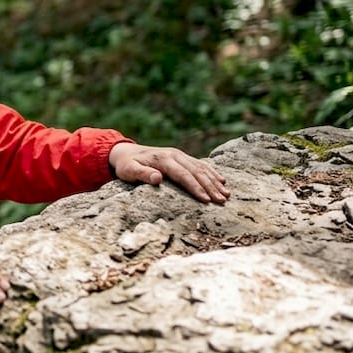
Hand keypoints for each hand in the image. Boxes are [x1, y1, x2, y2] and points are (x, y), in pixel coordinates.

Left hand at [109, 142, 229, 203]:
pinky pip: (200, 165)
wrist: (126, 152)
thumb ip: (142, 174)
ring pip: (201, 168)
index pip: (183, 175)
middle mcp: (175, 155)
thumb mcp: (128, 170)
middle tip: (222, 201)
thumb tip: (158, 179)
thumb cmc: (127, 165)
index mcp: (163, 159)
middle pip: (196, 172)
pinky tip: (222, 181)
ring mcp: (180, 155)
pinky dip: (212, 173)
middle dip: (210, 187)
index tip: (206, 200)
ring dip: (215, 181)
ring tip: (227, 195)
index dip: (196, 188)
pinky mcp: (182, 157)